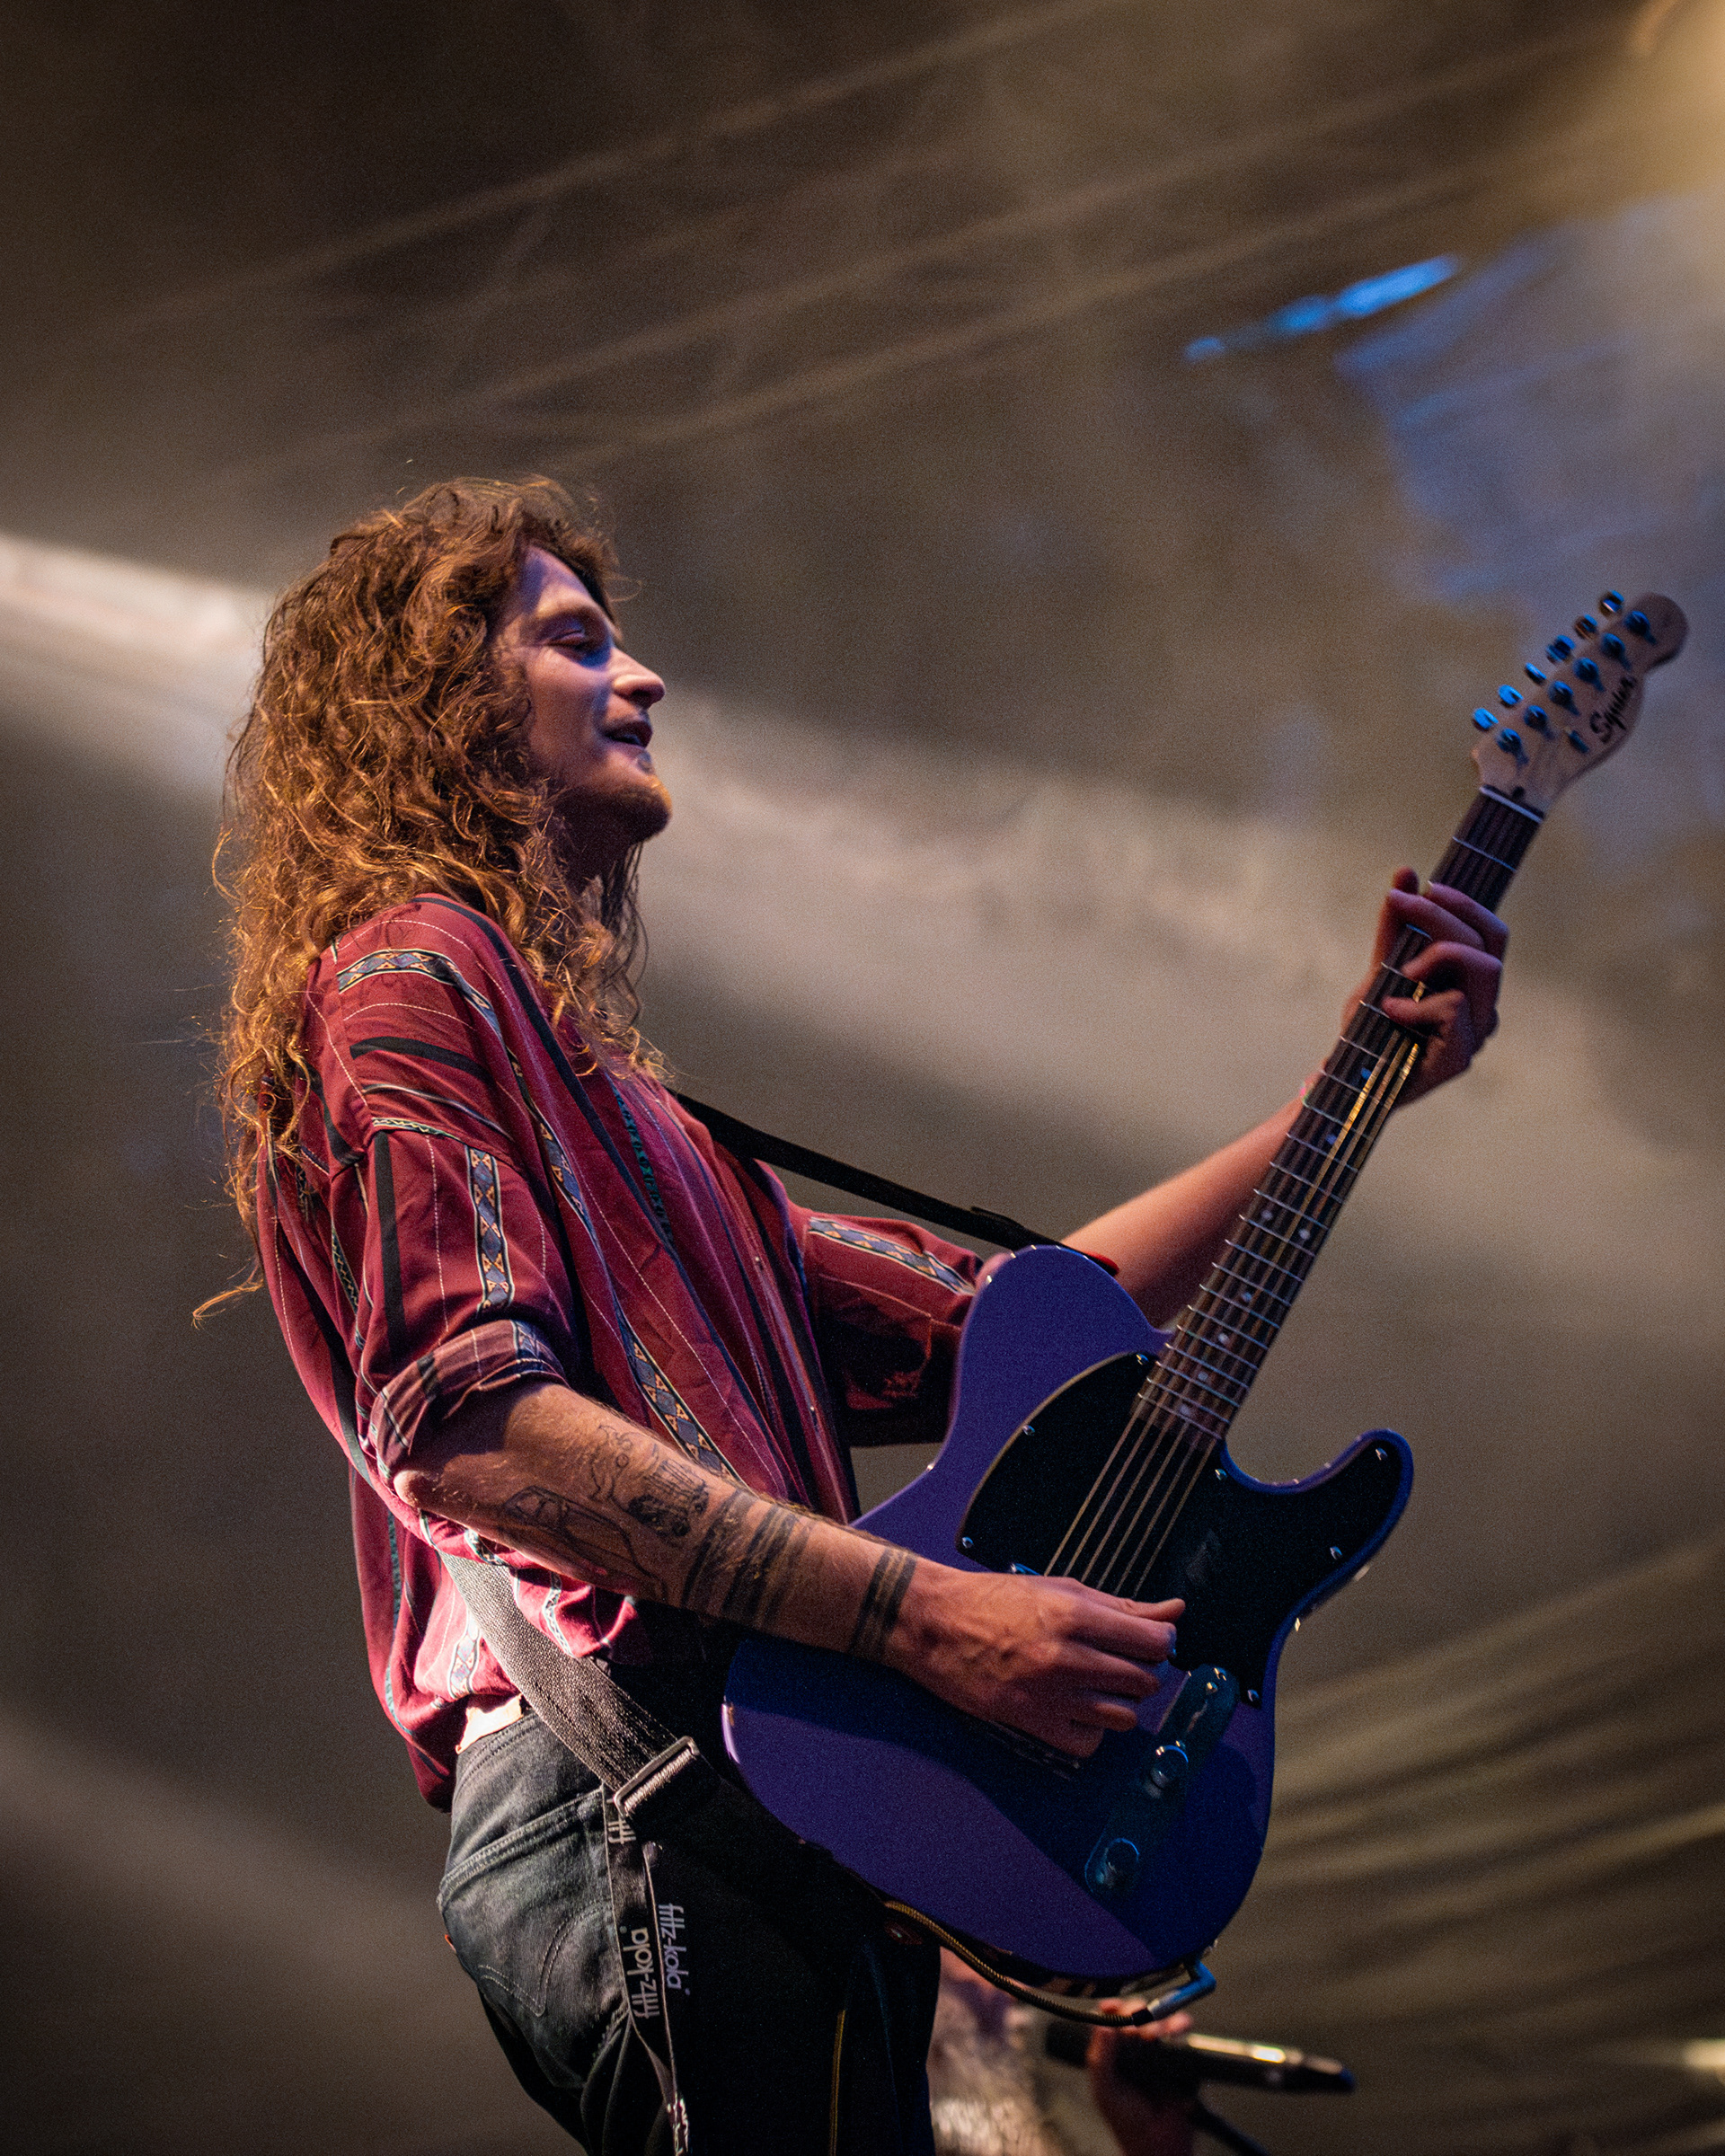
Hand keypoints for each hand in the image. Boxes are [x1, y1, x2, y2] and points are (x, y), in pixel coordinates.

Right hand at [889, 1568, 1182, 1755]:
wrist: (935, 1625)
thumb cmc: (994, 1601)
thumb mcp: (1059, 1589)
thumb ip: (1120, 1606)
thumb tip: (1173, 1612)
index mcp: (1074, 1616)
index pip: (1152, 1642)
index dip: (1160, 1641)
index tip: (1151, 1640)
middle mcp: (1066, 1659)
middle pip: (1143, 1680)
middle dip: (1140, 1669)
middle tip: (1119, 1657)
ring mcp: (1050, 1697)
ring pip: (1123, 1716)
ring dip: (1119, 1700)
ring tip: (1097, 1682)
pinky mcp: (1033, 1724)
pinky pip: (1090, 1742)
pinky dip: (1092, 1729)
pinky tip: (1077, 1707)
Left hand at [1088, 2005, 1198, 2155]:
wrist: (1159, 2145)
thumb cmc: (1128, 2123)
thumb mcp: (1105, 2092)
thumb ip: (1100, 2061)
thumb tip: (1102, 2027)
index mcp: (1111, 2052)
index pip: (1109, 2020)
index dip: (1112, 2009)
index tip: (1114, 2007)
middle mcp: (1133, 2047)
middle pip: (1134, 2014)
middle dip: (1136, 2013)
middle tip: (1137, 2030)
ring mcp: (1156, 2050)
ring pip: (1157, 2018)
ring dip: (1157, 2018)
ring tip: (1154, 2035)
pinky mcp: (1177, 2056)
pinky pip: (1181, 2033)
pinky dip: (1180, 2024)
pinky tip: (1176, 2030)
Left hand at [1345, 868, 1506, 1103]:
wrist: (1347, 1081)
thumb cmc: (1369, 1029)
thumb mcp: (1379, 969)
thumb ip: (1395, 928)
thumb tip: (1405, 873)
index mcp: (1473, 985)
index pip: (1492, 932)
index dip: (1466, 903)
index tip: (1427, 885)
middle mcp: (1484, 1007)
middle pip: (1489, 942)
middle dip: (1442, 915)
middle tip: (1400, 904)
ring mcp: (1478, 1033)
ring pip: (1483, 969)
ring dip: (1438, 955)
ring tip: (1401, 971)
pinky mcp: (1461, 1057)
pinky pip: (1453, 1007)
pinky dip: (1416, 1002)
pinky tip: (1389, 1009)